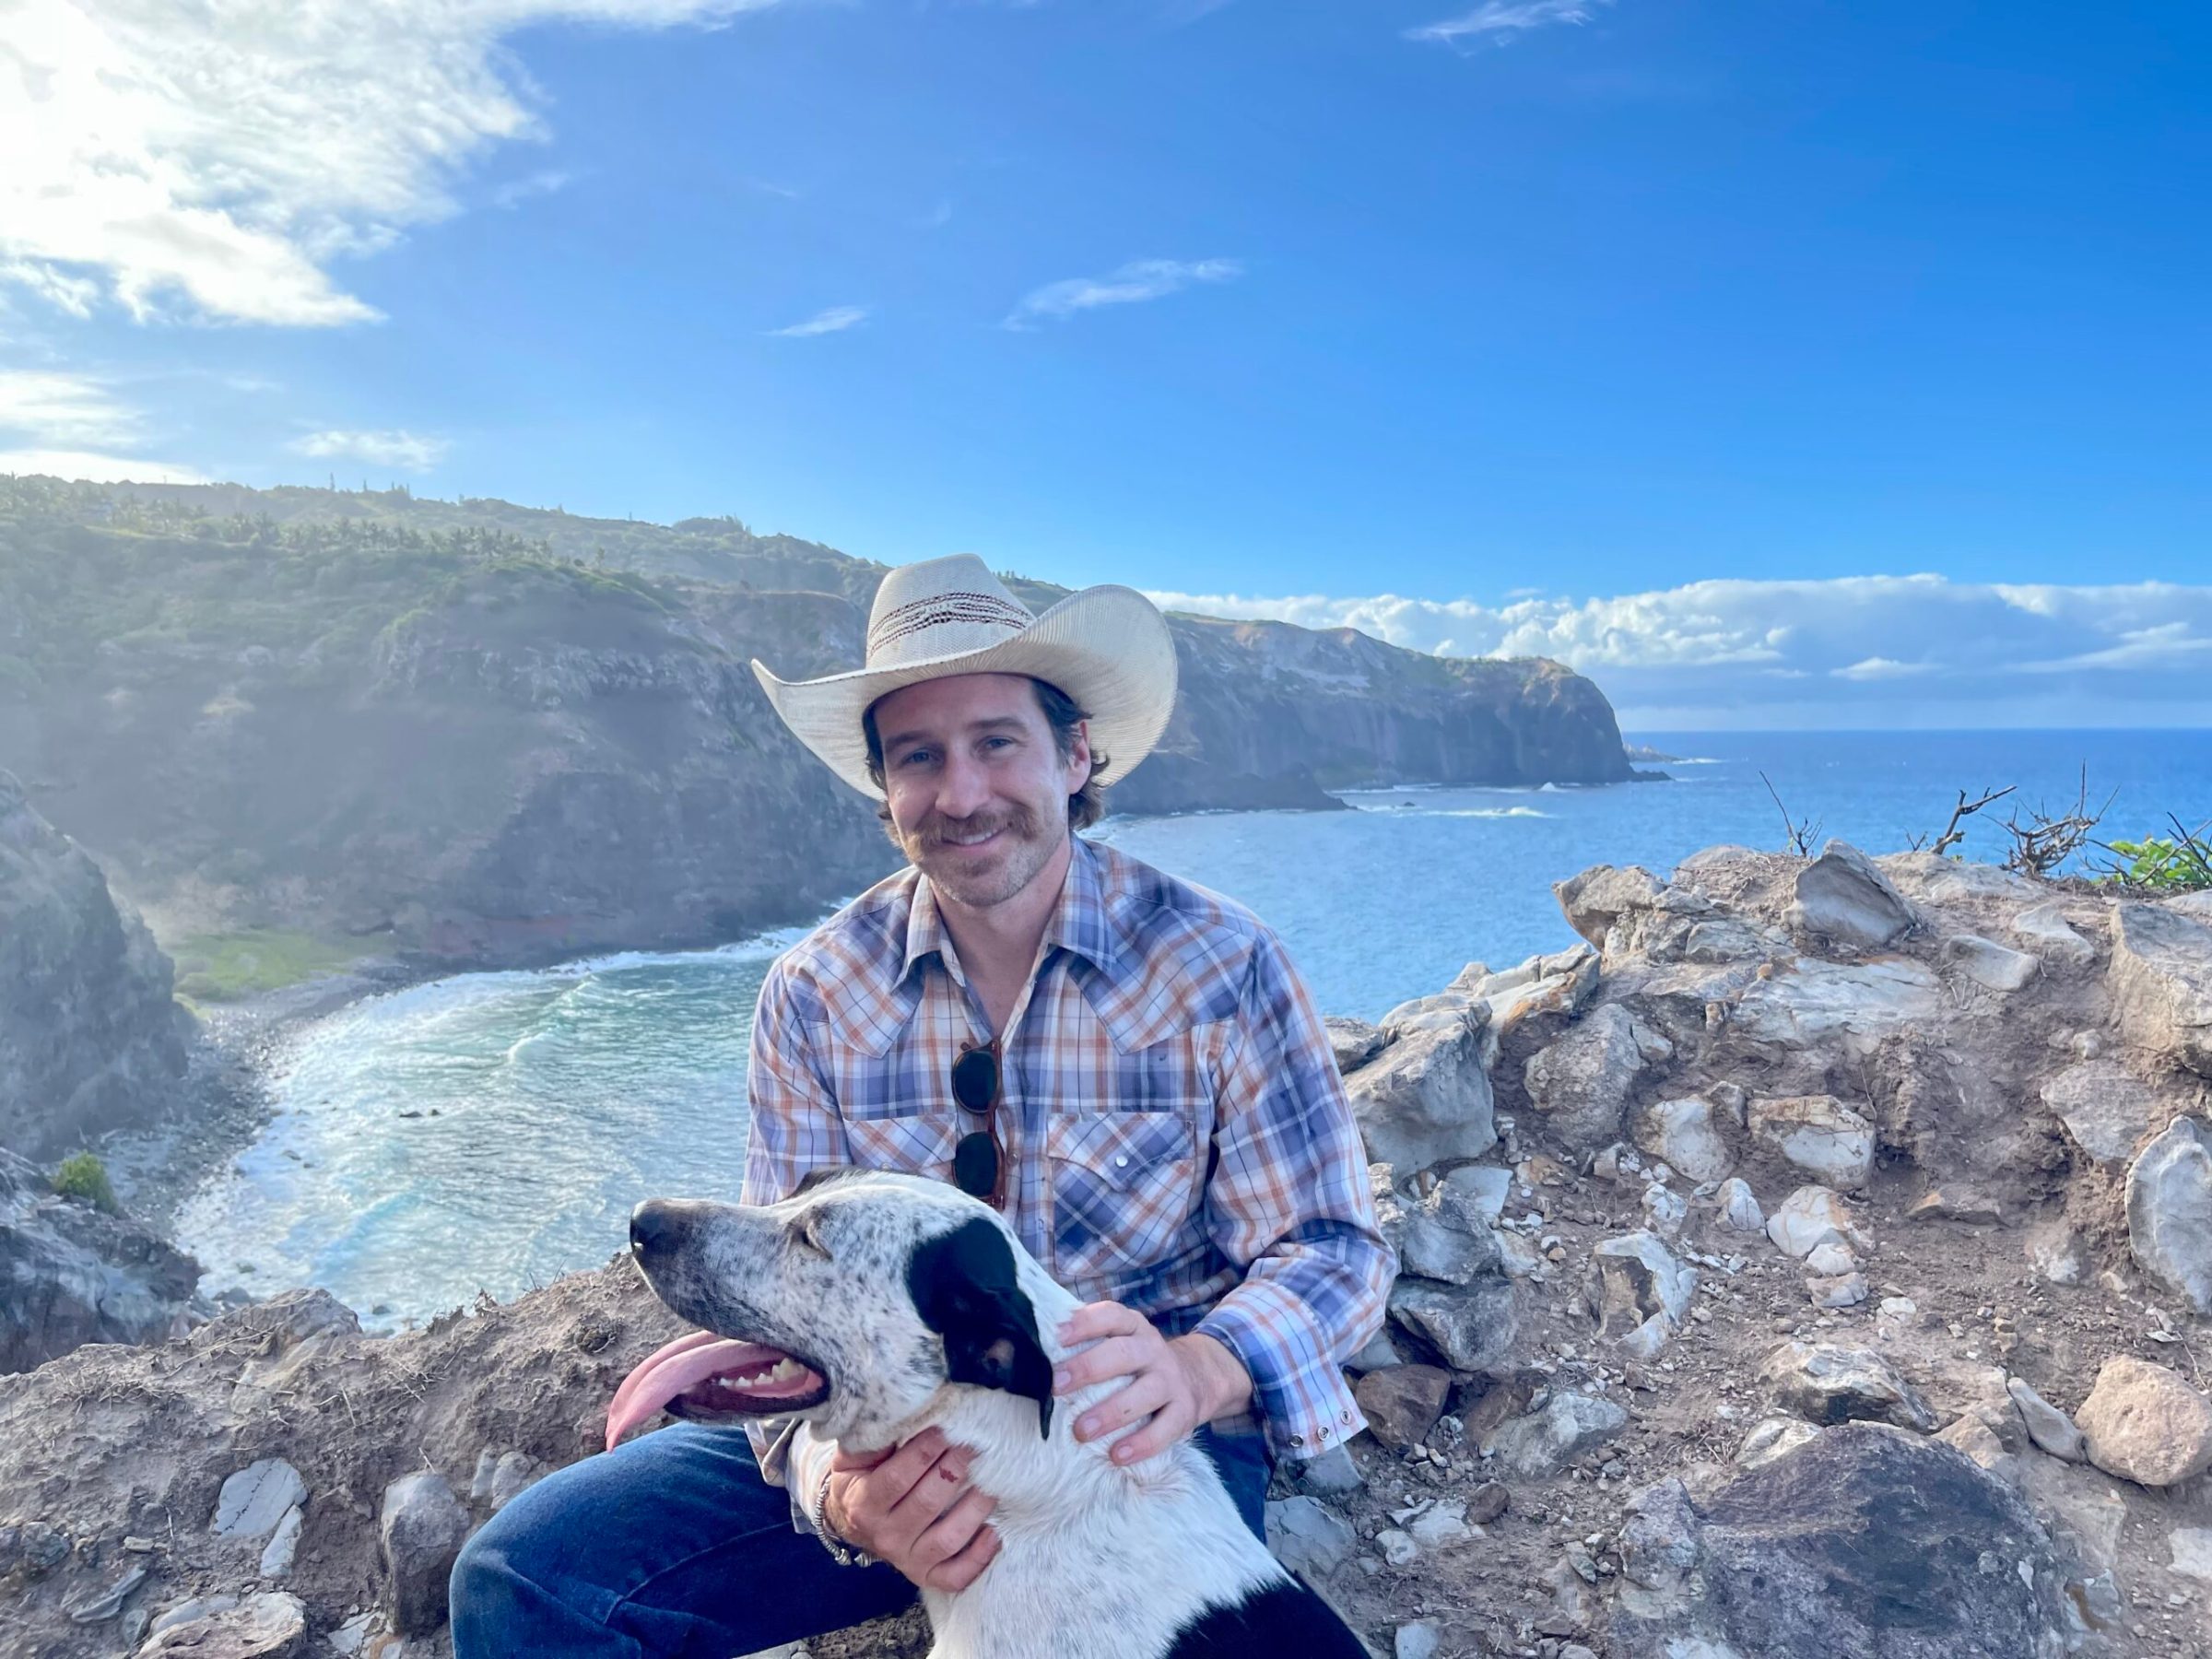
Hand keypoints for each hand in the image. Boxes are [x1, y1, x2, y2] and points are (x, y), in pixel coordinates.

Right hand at [822, 1428, 1000, 1591]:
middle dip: (954, 1470)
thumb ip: (871, 1440)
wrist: (851, 1521)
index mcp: (864, 1504)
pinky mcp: (927, 1575)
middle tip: (973, 1445)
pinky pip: (955, 1575)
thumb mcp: (853, 1457)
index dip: (924, 1453)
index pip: (897, 1478)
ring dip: (974, 1509)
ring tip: (990, 1481)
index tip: (945, 1429)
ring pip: (948, 1539)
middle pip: (927, 1504)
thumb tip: (898, 1415)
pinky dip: (978, 1558)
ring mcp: (908, 1560)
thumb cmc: (860, 1480)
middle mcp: (886, 1536)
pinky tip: (994, 1532)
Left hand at [1052, 1302, 1252, 1465]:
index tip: (1057, 1337)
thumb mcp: (1119, 1342)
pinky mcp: (1184, 1412)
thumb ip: (1085, 1344)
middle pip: (1123, 1353)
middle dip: (1088, 1368)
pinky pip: (1165, 1429)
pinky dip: (1141, 1444)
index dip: (1084, 1323)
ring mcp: (1171, 1380)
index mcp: (1133, 1327)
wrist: (1197, 1376)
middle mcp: (1153, 1349)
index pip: (1111, 1316)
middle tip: (1056, 1387)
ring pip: (1144, 1393)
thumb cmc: (1137, 1362)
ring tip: (1081, 1431)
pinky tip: (1117, 1456)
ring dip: (1111, 1413)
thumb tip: (1026, 1354)